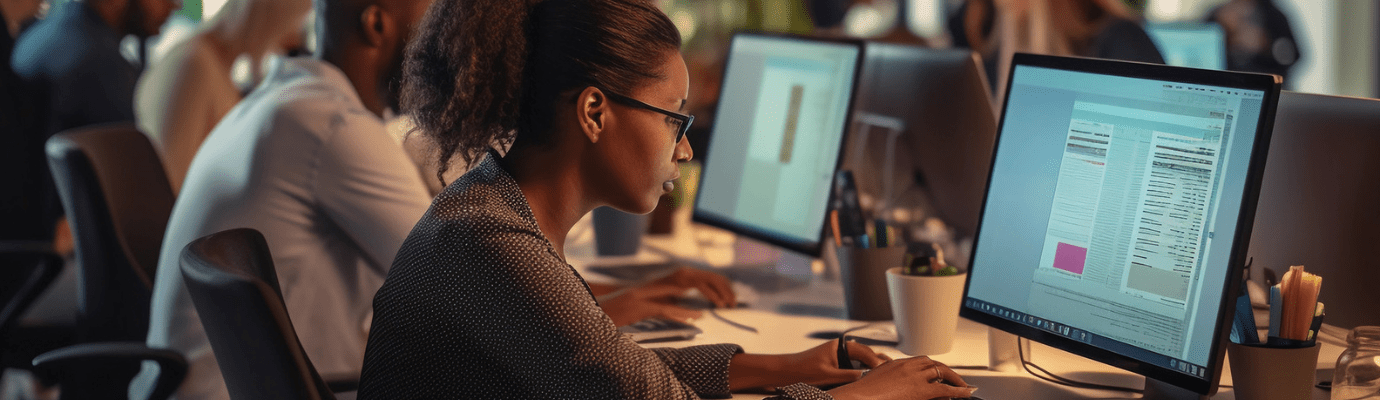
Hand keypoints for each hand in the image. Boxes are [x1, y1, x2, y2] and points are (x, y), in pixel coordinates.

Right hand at [598, 283, 702, 325]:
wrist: (580, 324)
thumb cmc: (594, 325)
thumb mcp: (613, 321)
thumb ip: (627, 319)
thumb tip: (633, 328)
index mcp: (630, 295)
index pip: (657, 291)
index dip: (674, 294)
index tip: (687, 300)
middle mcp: (634, 292)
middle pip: (666, 292)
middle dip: (684, 297)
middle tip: (698, 304)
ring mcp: (635, 298)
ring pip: (667, 301)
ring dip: (685, 310)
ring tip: (700, 315)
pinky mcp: (636, 307)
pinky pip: (662, 310)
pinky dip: (678, 314)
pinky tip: (690, 319)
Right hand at [648, 267, 735, 307]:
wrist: (623, 302)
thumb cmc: (644, 305)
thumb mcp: (668, 307)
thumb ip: (683, 310)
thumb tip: (700, 315)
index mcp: (682, 278)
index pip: (709, 278)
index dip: (724, 288)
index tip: (732, 300)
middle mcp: (680, 274)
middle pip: (710, 276)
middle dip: (725, 289)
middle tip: (734, 303)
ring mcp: (674, 278)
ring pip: (703, 280)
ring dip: (716, 292)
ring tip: (724, 304)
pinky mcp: (669, 286)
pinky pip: (694, 289)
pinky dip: (704, 297)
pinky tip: (708, 308)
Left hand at [728, 339, 887, 391]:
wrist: (784, 372)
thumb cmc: (802, 370)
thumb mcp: (828, 374)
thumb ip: (848, 374)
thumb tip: (866, 375)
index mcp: (838, 346)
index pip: (864, 351)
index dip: (875, 360)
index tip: (884, 369)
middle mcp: (840, 349)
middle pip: (865, 354)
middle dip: (878, 361)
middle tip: (892, 370)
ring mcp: (838, 357)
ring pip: (860, 360)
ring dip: (871, 367)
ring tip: (885, 374)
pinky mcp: (835, 366)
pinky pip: (853, 367)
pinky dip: (862, 371)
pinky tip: (869, 378)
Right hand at [828, 355, 976, 399]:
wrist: (856, 397)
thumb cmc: (861, 394)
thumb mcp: (875, 381)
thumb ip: (886, 378)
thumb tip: (891, 383)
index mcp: (895, 364)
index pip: (920, 361)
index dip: (932, 367)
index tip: (937, 372)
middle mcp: (907, 367)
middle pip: (932, 364)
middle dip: (946, 371)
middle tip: (955, 379)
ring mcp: (914, 377)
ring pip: (941, 372)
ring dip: (954, 378)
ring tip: (964, 386)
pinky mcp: (919, 390)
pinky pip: (944, 389)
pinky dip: (958, 390)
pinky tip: (966, 393)